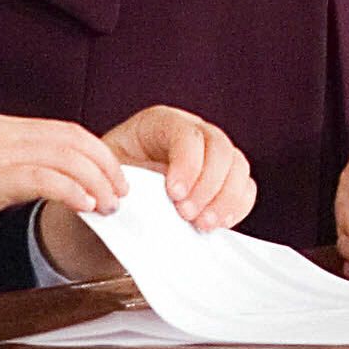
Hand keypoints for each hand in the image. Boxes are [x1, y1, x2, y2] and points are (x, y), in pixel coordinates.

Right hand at [0, 113, 125, 262]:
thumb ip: (7, 173)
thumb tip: (42, 186)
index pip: (61, 130)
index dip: (93, 151)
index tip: (111, 175)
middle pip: (71, 137)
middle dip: (104, 163)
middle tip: (121, 190)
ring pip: (64, 155)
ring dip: (95, 180)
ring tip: (109, 204)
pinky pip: (44, 178)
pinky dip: (71, 190)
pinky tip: (85, 206)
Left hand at [37, 105, 256, 278]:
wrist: (107, 208)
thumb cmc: (104, 186)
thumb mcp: (104, 177)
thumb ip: (122, 181)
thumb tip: (141, 199)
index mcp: (159, 124)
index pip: (186, 133)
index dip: (187, 163)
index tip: (174, 194)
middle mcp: (191, 134)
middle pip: (219, 146)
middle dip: (208, 184)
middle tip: (188, 215)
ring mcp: (210, 157)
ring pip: (236, 165)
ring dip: (225, 198)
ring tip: (202, 224)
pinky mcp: (221, 183)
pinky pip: (244, 188)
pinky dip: (236, 206)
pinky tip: (217, 223)